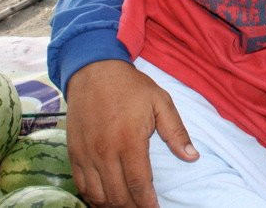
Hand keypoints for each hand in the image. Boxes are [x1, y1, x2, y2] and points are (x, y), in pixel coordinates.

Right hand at [66, 60, 197, 206]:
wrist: (93, 71)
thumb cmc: (130, 86)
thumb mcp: (160, 102)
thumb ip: (176, 131)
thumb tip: (192, 156)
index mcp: (129, 140)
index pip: (138, 184)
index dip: (147, 203)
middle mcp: (105, 151)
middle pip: (117, 195)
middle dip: (132, 207)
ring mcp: (86, 154)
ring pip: (98, 195)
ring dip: (112, 205)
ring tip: (127, 205)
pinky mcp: (74, 152)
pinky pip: (81, 185)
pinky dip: (92, 196)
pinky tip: (105, 198)